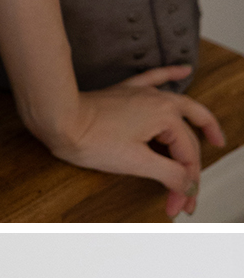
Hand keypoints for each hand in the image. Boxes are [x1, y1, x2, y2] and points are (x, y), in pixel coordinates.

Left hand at [60, 68, 224, 218]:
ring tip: (214, 138)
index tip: (177, 207)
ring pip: (181, 107)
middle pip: (187, 136)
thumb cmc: (92, 138)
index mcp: (165, 116)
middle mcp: (160, 101)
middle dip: (190, 169)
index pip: (186, 156)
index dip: (184, 185)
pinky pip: (156, 78)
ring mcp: (144, 95)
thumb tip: (187, 185)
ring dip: (198, 123)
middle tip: (188, 194)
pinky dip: (171, 74)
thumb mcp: (136, 163)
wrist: (62, 120)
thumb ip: (168, 174)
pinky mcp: (128, 93)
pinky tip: (184, 70)